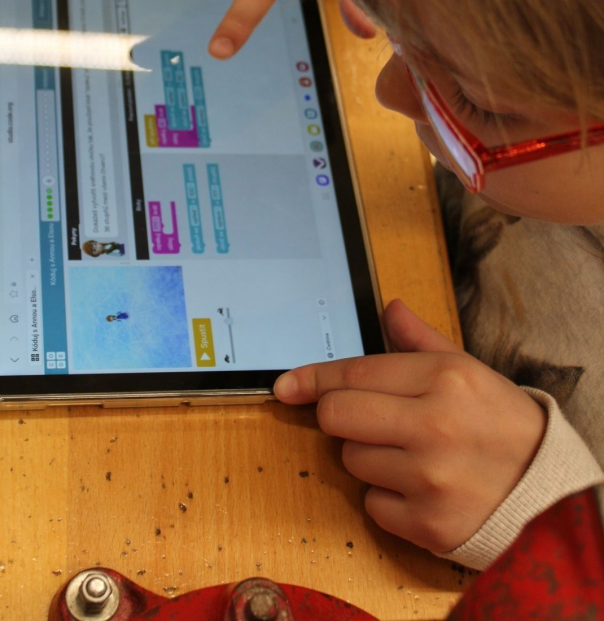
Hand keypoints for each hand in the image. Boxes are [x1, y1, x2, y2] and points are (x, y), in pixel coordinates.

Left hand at [274, 300, 546, 555]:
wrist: (546, 487)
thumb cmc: (499, 421)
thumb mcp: (466, 368)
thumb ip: (418, 340)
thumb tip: (388, 308)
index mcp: (443, 378)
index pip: (354, 373)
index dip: (312, 378)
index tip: (285, 385)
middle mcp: (433, 426)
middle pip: (338, 416)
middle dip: (342, 415)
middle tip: (372, 418)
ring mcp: (429, 479)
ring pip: (351, 460)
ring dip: (368, 456)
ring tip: (410, 453)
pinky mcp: (428, 524)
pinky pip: (372, 504)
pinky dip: (386, 497)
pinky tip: (418, 487)